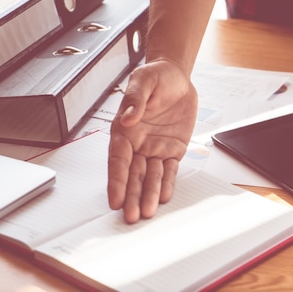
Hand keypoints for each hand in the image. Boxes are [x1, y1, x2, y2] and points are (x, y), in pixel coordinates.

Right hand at [107, 59, 197, 222]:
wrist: (176, 77)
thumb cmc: (155, 77)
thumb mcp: (143, 81)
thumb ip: (136, 100)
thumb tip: (129, 118)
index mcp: (124, 130)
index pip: (118, 160)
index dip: (116, 181)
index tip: (115, 199)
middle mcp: (138, 143)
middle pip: (133, 175)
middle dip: (131, 196)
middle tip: (131, 216)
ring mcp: (155, 148)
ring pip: (150, 176)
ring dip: (148, 195)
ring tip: (147, 213)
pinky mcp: (173, 149)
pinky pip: (170, 170)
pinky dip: (167, 183)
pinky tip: (164, 197)